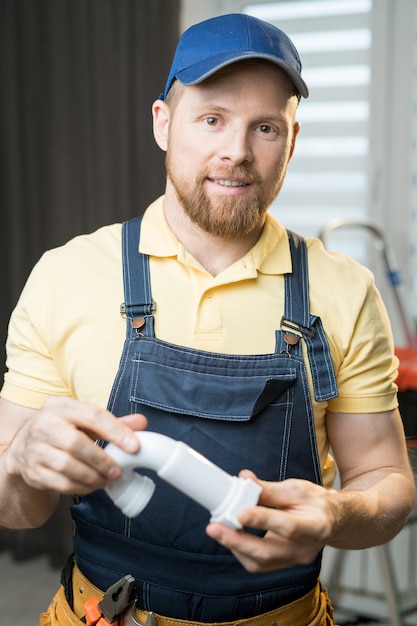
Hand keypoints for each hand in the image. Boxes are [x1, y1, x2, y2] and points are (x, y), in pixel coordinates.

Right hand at [5, 396, 146, 495]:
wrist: (23, 447)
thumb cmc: (62, 430)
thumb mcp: (84, 421)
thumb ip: (113, 422)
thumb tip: (141, 423)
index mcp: (60, 406)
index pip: (92, 415)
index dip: (115, 431)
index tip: (134, 446)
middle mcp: (44, 424)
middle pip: (75, 443)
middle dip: (101, 460)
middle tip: (117, 471)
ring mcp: (34, 448)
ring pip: (66, 466)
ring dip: (91, 476)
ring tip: (105, 479)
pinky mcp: (32, 470)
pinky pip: (59, 482)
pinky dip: (79, 487)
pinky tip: (91, 485)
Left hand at [206, 470, 334, 572]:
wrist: (333, 521)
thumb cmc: (315, 502)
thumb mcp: (296, 489)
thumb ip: (269, 489)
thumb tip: (244, 479)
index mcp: (315, 526)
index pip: (287, 526)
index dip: (263, 520)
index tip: (240, 513)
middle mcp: (305, 549)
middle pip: (268, 553)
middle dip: (237, 541)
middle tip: (214, 528)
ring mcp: (294, 560)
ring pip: (260, 563)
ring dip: (235, 546)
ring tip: (217, 529)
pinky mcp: (282, 564)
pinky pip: (259, 564)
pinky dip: (241, 550)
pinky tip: (230, 535)